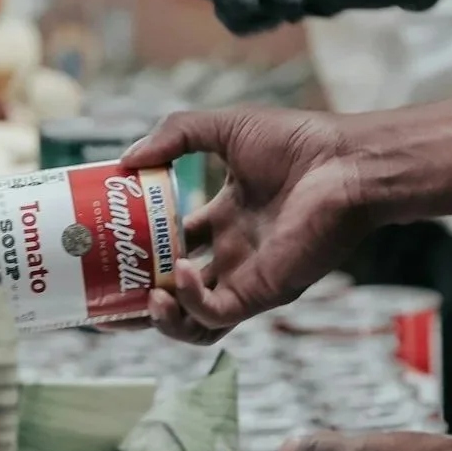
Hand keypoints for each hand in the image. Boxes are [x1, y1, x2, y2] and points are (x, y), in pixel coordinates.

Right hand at [121, 107, 376, 342]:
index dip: (137, 251)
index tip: (103, 245)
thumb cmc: (299, 142)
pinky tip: (180, 275)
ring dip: (162, 319)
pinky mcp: (263, 291)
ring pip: (194, 322)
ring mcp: (247, 277)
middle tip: (104, 296)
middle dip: (138, 301)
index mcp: (225, 220)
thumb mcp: (224, 128)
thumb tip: (125, 161)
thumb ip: (174, 136)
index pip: (171, 245)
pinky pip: (217, 314)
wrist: (347, 162)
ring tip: (143, 299)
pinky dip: (191, 303)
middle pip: (176, 293)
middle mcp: (233, 254)